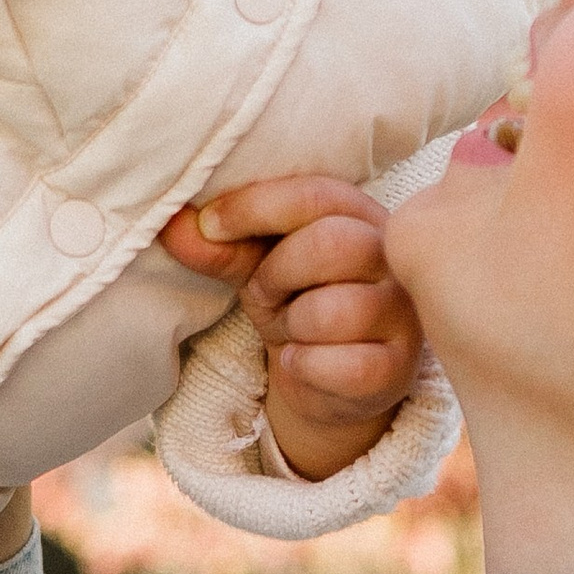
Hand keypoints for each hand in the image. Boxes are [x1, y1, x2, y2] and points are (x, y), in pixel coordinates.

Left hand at [160, 178, 425, 481]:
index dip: (254, 207)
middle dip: (277, 272)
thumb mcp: (256, 266)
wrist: (329, 380)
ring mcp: (402, 313)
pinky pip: (342, 365)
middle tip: (265, 292)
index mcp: (360, 214)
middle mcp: (392, 257)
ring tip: (293, 328)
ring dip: (292, 325)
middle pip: (331, 244)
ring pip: (333, 311)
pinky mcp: (399, 368)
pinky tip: (306, 362)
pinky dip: (306, 367)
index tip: (209, 224)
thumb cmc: (297, 303)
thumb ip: (221, 245)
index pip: (313, 194)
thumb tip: (172, 223)